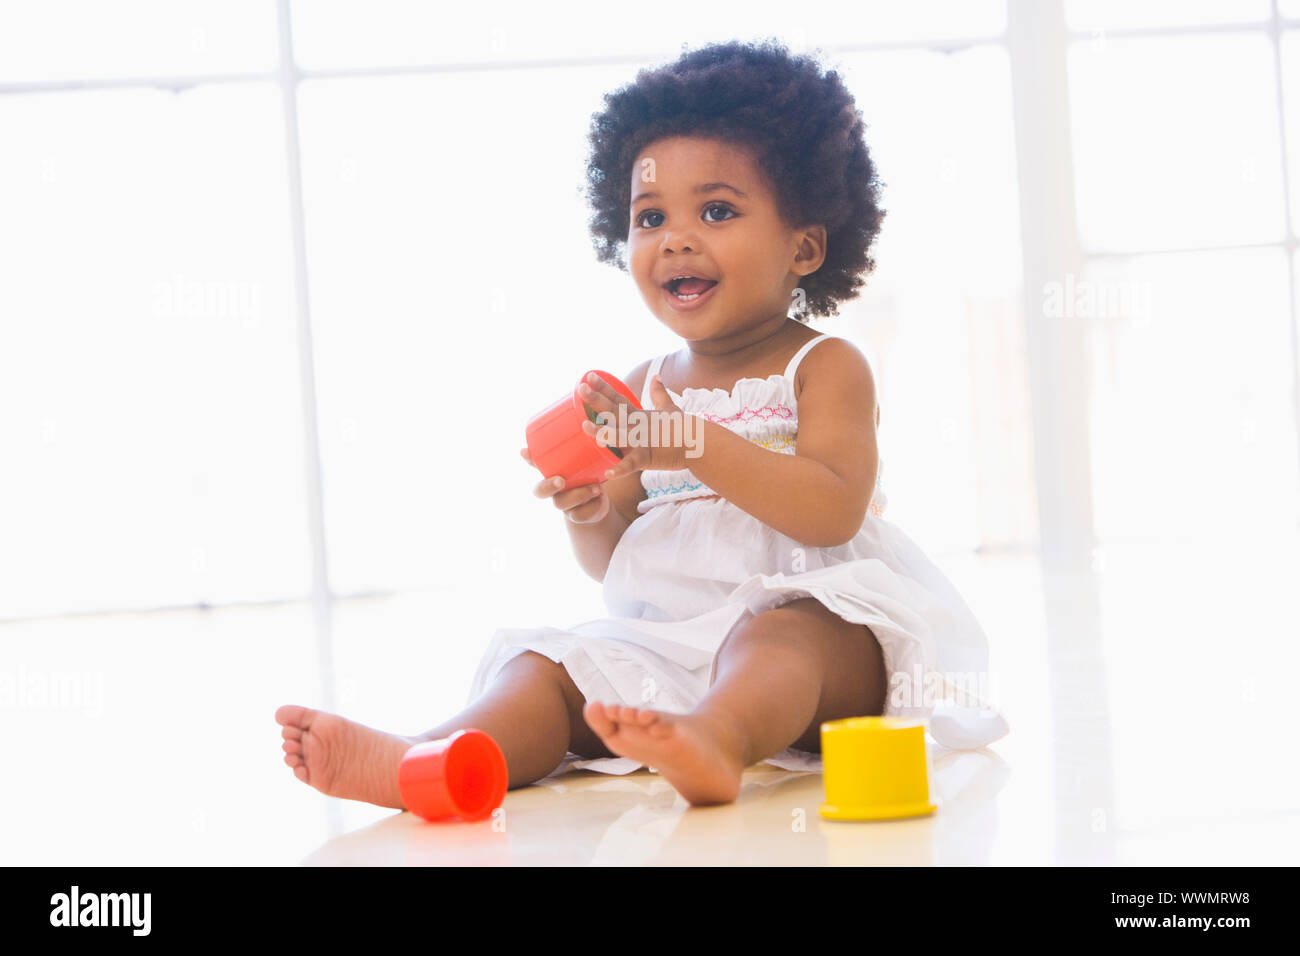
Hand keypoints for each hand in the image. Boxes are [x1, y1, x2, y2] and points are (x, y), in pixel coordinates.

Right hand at [520, 446, 609, 523]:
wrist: (599, 501)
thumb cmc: (590, 471)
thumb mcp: (589, 455)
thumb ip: (588, 439)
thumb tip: (588, 409)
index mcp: (550, 471)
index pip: (534, 464)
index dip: (529, 459)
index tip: (525, 451)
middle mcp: (553, 489)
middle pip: (540, 491)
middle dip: (548, 485)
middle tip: (561, 479)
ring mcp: (564, 505)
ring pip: (562, 504)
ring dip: (578, 495)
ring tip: (596, 487)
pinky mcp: (579, 515)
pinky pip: (582, 514)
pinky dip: (592, 507)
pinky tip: (600, 499)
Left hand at [577, 372, 693, 478]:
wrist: (699, 443)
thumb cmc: (683, 427)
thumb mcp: (670, 408)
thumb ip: (660, 393)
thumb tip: (657, 377)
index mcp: (639, 415)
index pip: (618, 398)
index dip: (603, 387)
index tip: (589, 376)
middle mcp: (637, 425)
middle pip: (614, 411)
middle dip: (597, 400)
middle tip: (581, 389)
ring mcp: (641, 441)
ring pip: (619, 436)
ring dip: (602, 432)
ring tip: (585, 427)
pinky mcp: (647, 458)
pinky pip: (631, 465)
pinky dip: (620, 469)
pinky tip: (608, 473)